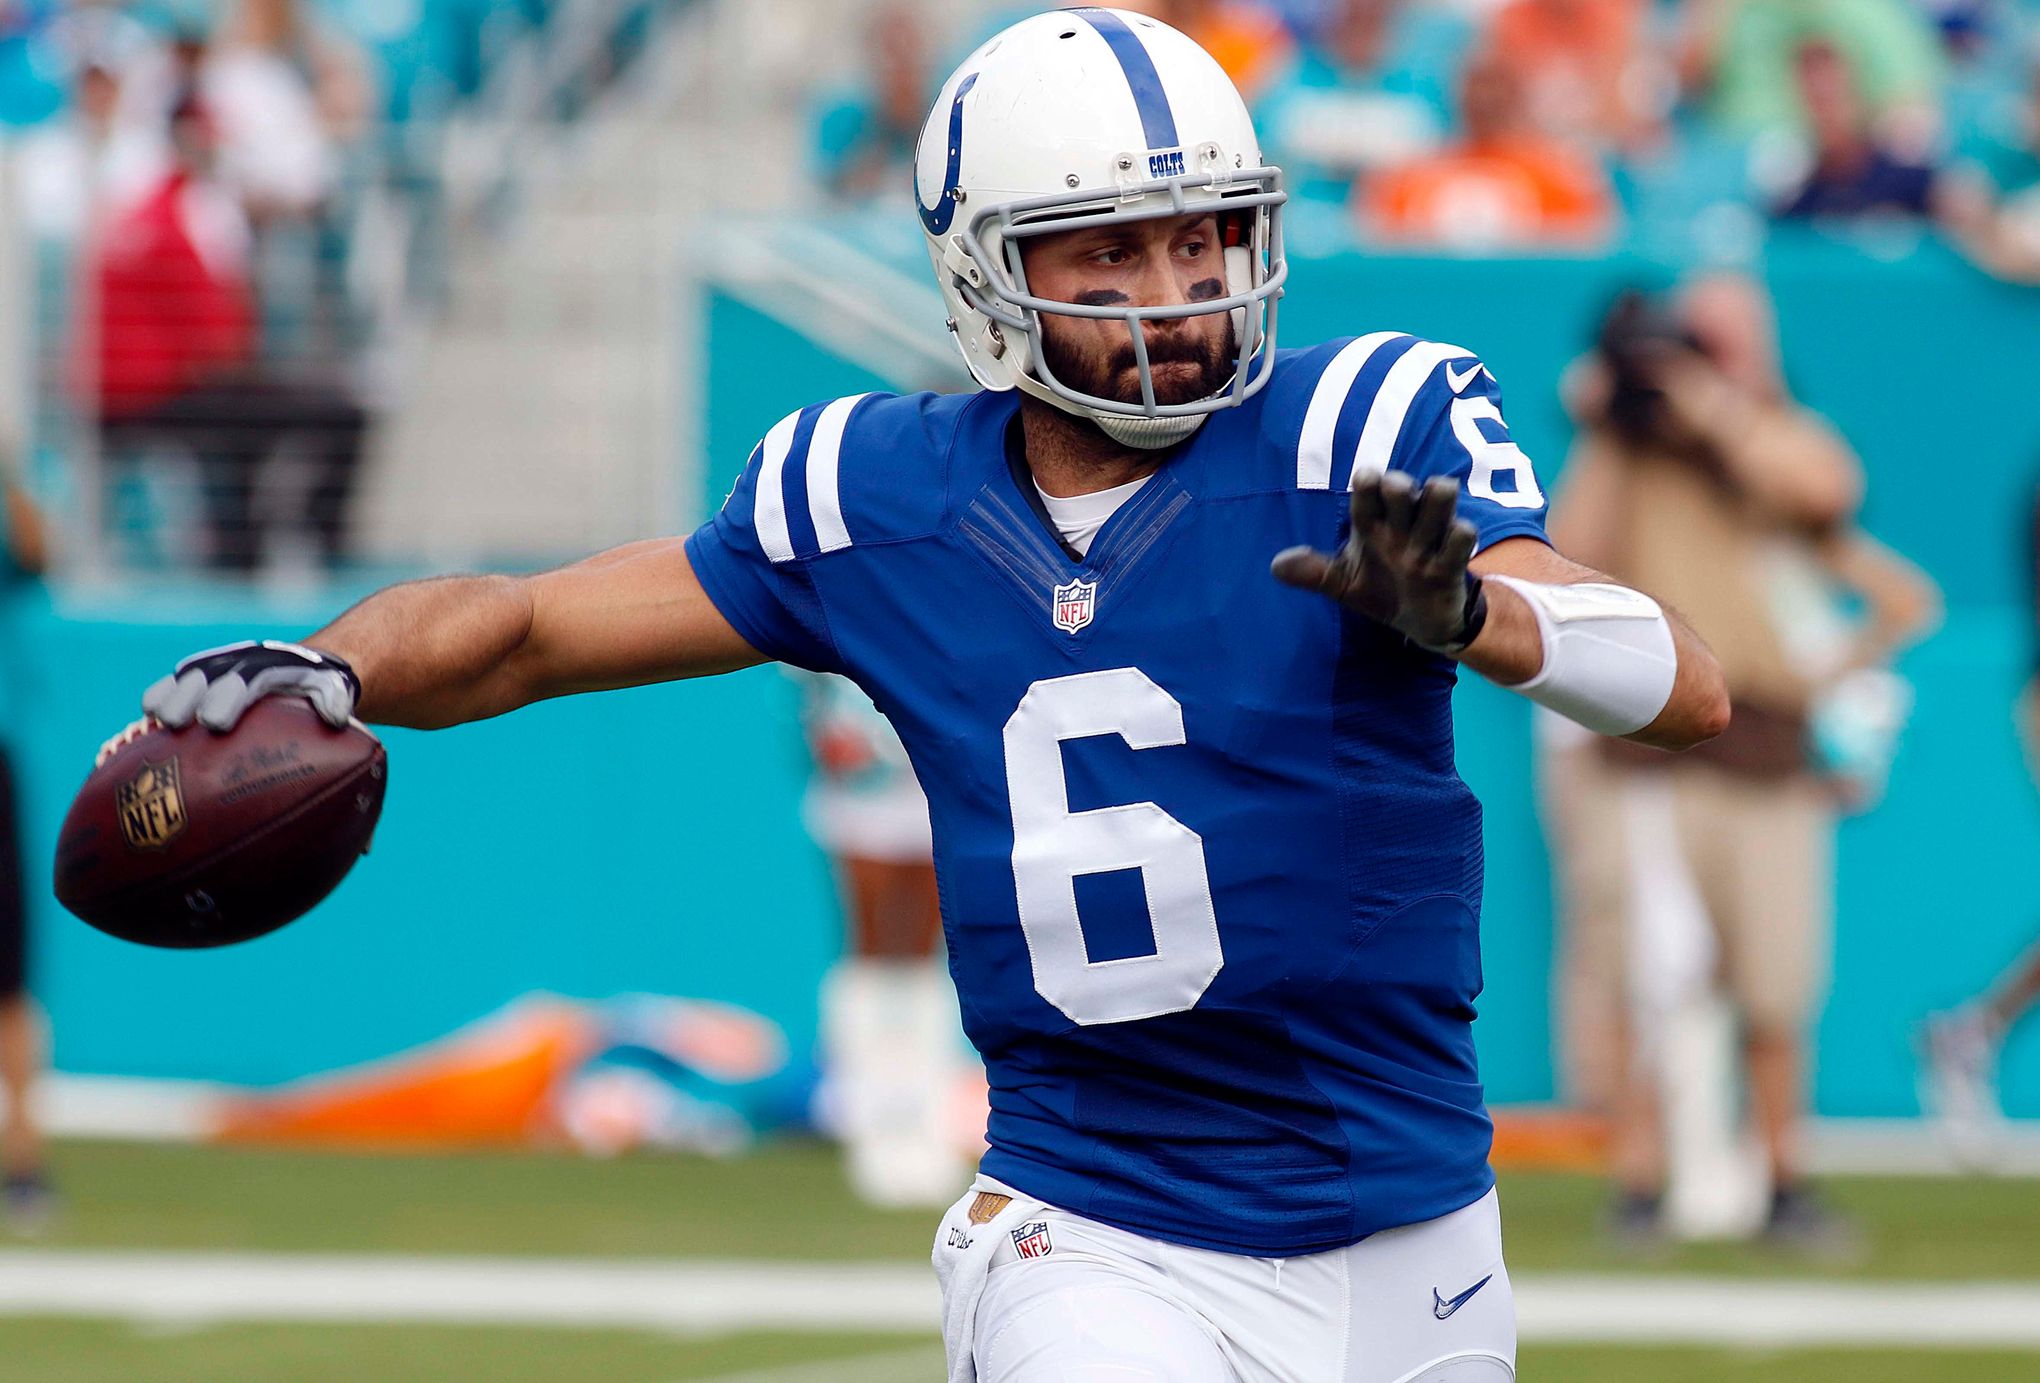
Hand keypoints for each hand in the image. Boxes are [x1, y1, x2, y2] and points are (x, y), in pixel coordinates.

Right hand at [142, 640, 360, 732]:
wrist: (300, 663)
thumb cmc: (316, 685)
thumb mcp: (331, 687)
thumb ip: (335, 697)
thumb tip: (336, 716)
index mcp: (265, 667)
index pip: (244, 680)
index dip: (226, 698)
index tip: (213, 722)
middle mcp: (233, 664)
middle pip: (202, 677)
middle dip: (185, 698)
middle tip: (174, 723)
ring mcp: (211, 670)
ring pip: (180, 680)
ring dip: (163, 698)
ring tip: (149, 722)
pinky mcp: (195, 680)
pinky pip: (169, 687)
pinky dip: (156, 703)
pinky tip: (141, 732)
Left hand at [1271, 471, 1486, 653]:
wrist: (1420, 623)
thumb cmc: (1381, 591)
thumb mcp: (1344, 584)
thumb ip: (1314, 573)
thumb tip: (1276, 566)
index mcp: (1373, 524)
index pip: (1368, 493)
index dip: (1368, 483)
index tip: (1365, 478)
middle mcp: (1401, 525)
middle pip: (1402, 488)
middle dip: (1399, 486)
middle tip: (1396, 491)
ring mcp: (1429, 541)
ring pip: (1439, 499)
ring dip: (1435, 499)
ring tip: (1431, 504)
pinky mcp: (1452, 564)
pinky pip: (1461, 536)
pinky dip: (1456, 537)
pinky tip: (1447, 548)